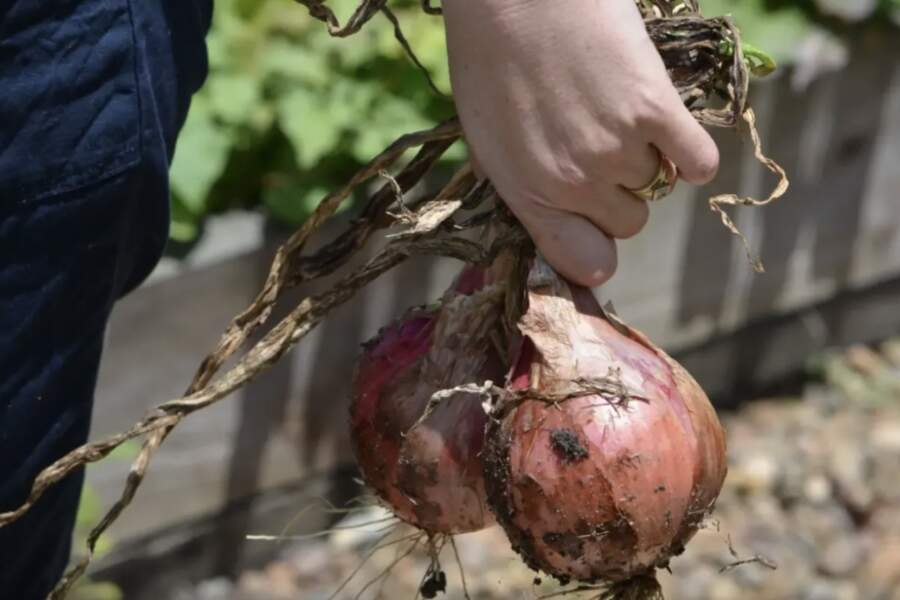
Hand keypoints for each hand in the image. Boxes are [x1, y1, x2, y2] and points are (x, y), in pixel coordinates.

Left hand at [443, 0, 719, 285]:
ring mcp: (616, 148)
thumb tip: (540, 217)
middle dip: (620, 194)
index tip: (598, 229)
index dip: (596, 249)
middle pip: (629, 223)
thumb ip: (516, 182)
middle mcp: (573, 183)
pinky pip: (699, 162)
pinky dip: (693, 153)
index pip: (585, 262)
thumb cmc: (487, 53)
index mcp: (527, 194)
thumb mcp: (481, 133)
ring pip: (658, 183)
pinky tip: (671, 129)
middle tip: (603, 148)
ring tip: (618, 111)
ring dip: (647, 155)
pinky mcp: (654, 109)